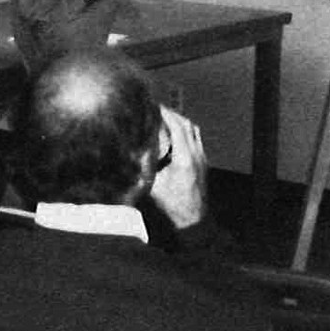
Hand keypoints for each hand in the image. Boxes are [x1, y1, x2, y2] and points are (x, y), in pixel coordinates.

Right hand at [149, 106, 206, 230]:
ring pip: (193, 131)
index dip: (164, 112)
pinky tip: (171, 137)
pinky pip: (195, 140)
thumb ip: (141, 168)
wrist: (193, 225)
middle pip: (187, 124)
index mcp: (184, 158)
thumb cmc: (172, 208)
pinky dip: (184, 132)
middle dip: (171, 113)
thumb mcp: (151, 187)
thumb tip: (127, 151)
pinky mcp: (202, 165)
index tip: (151, 105)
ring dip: (179, 122)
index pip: (177, 125)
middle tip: (154, 109)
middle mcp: (196, 156)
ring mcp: (202, 160)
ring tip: (162, 118)